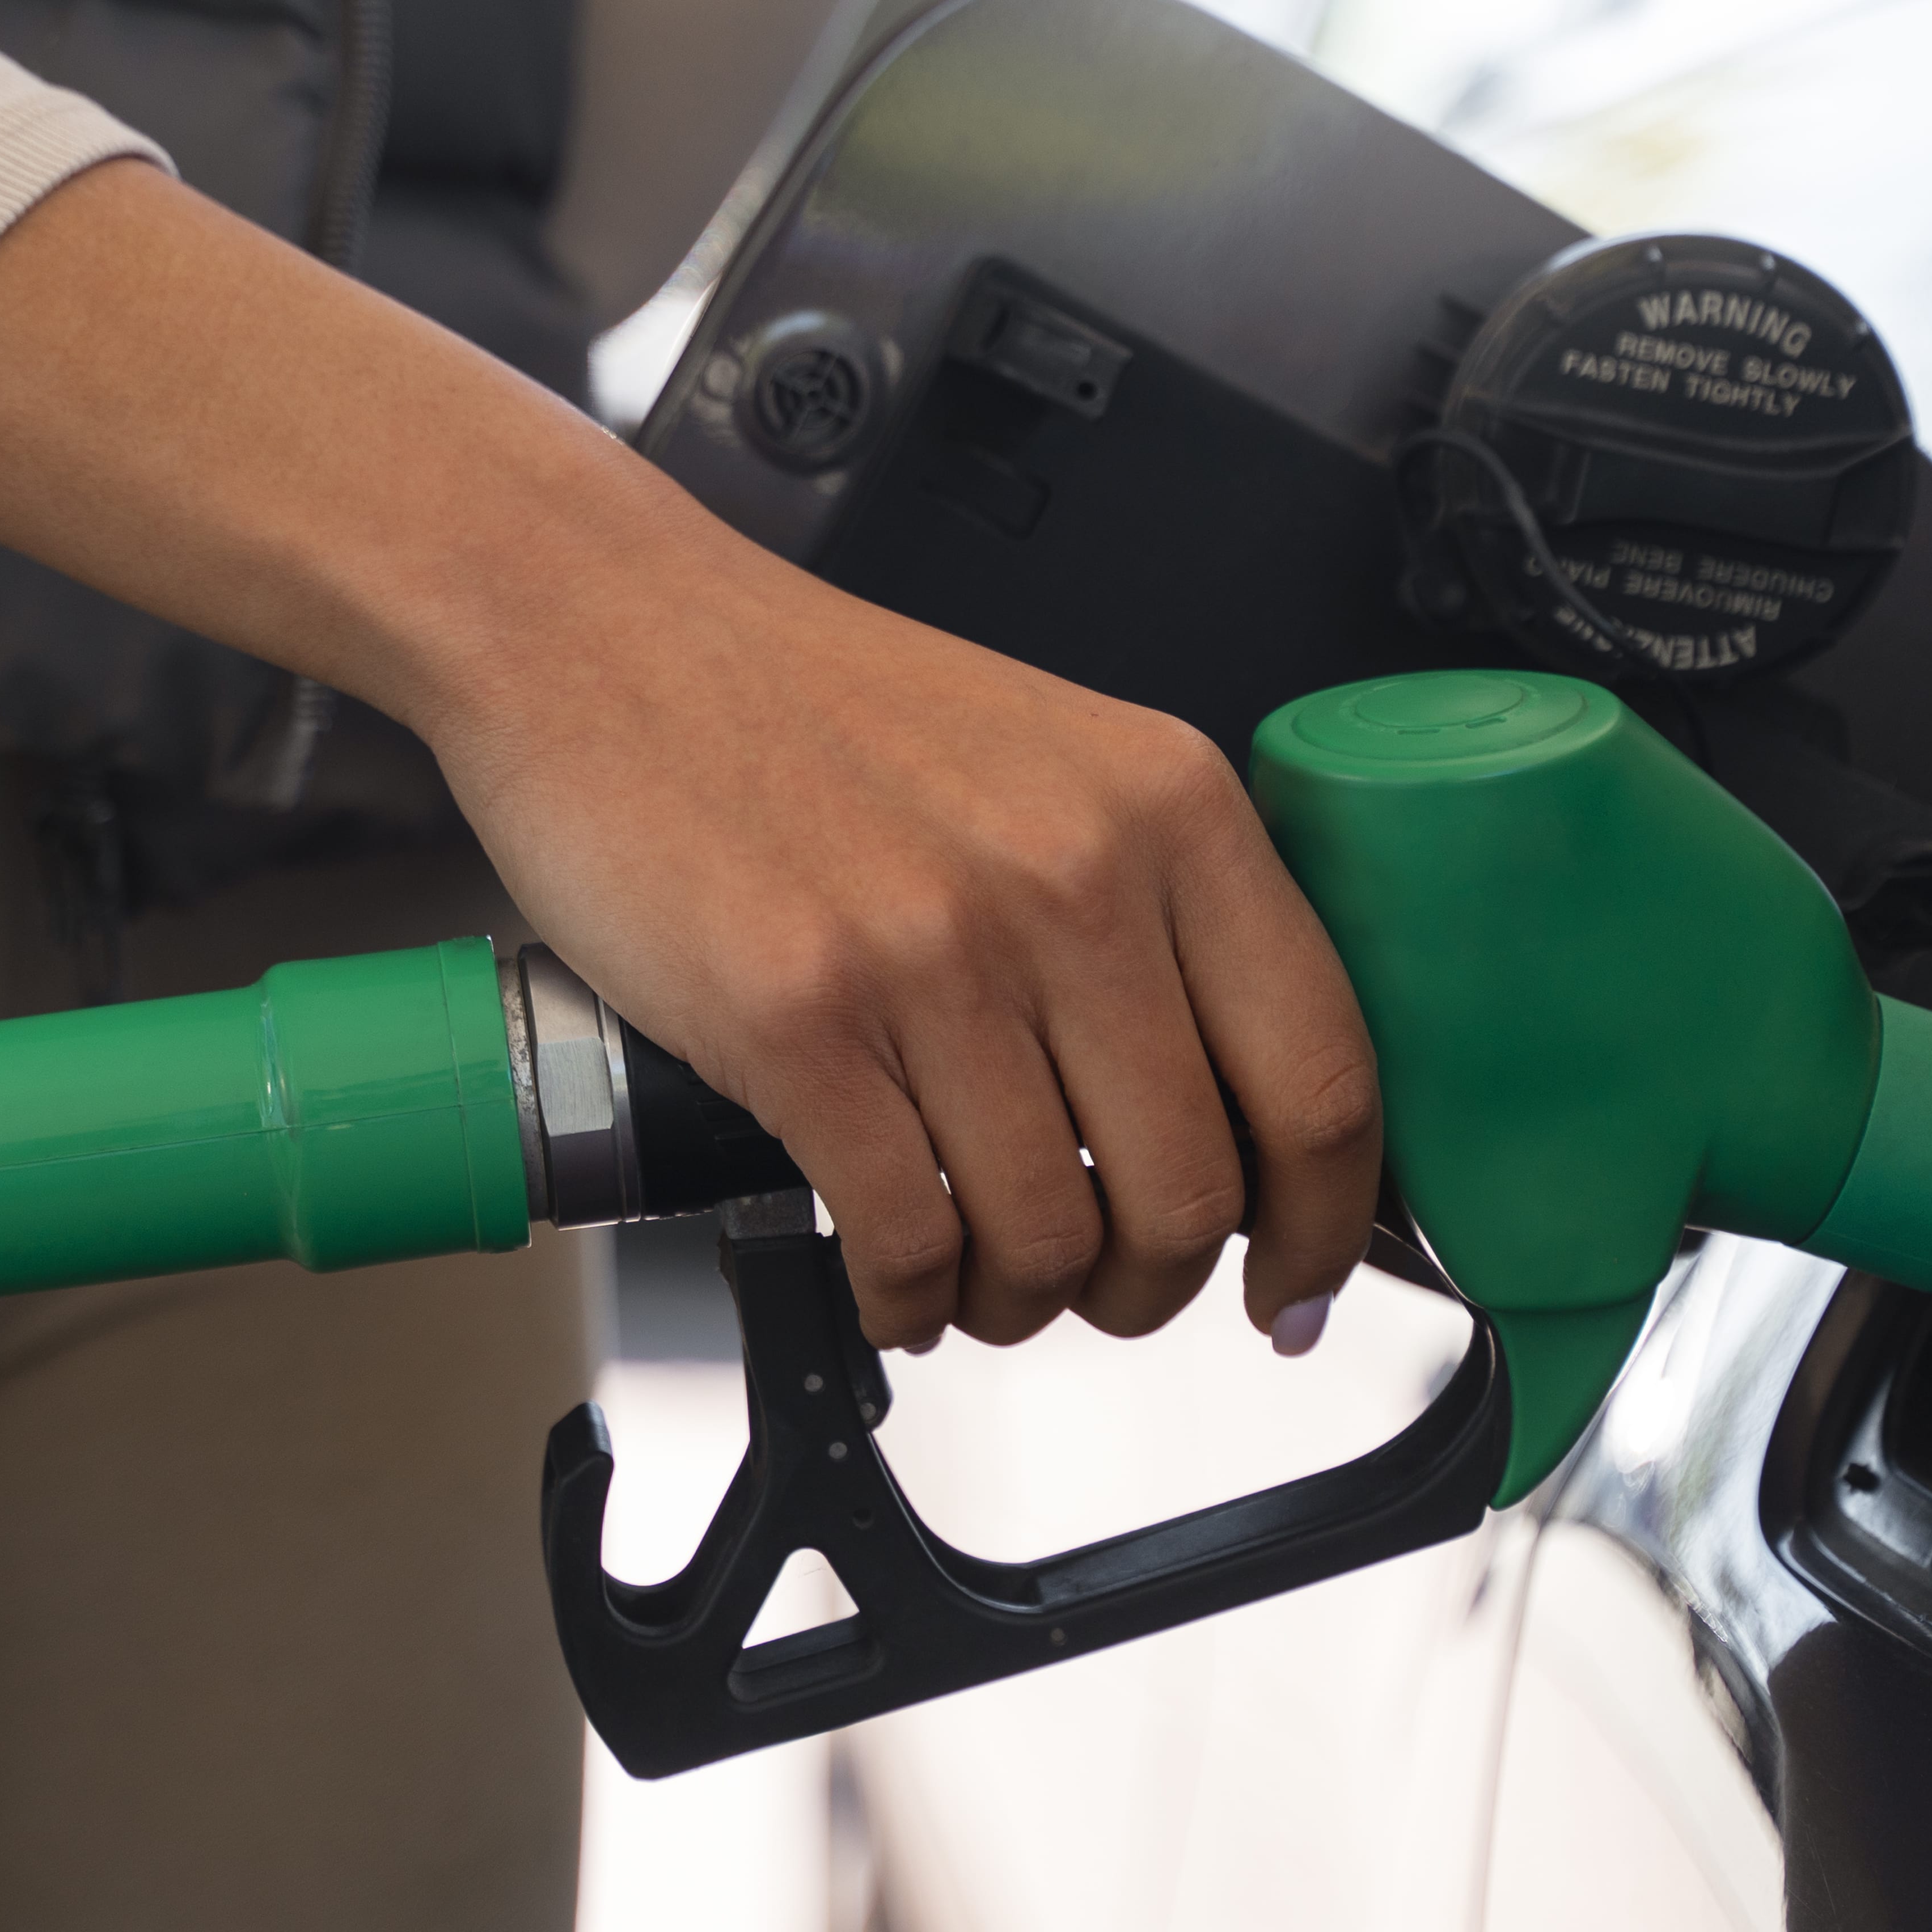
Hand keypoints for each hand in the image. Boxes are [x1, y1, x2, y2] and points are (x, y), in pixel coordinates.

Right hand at [0, 162, 1384, 1350]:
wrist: (605, 630)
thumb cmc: (811, 704)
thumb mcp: (1048, 761)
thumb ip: (1153, 907)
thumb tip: (1238, 1109)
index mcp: (1167, 809)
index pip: (1323, 1077)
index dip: (1326, 1225)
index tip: (1296, 1283)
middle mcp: (1072, 878)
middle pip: (1192, 1189)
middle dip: (1154, 1285)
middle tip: (1103, 1287)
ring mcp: (934, 954)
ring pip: (1050, 1235)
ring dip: (1020, 1301)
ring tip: (979, 1279)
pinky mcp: (799, 1020)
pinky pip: (907, 1237)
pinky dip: (910, 1299)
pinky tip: (892, 1277)